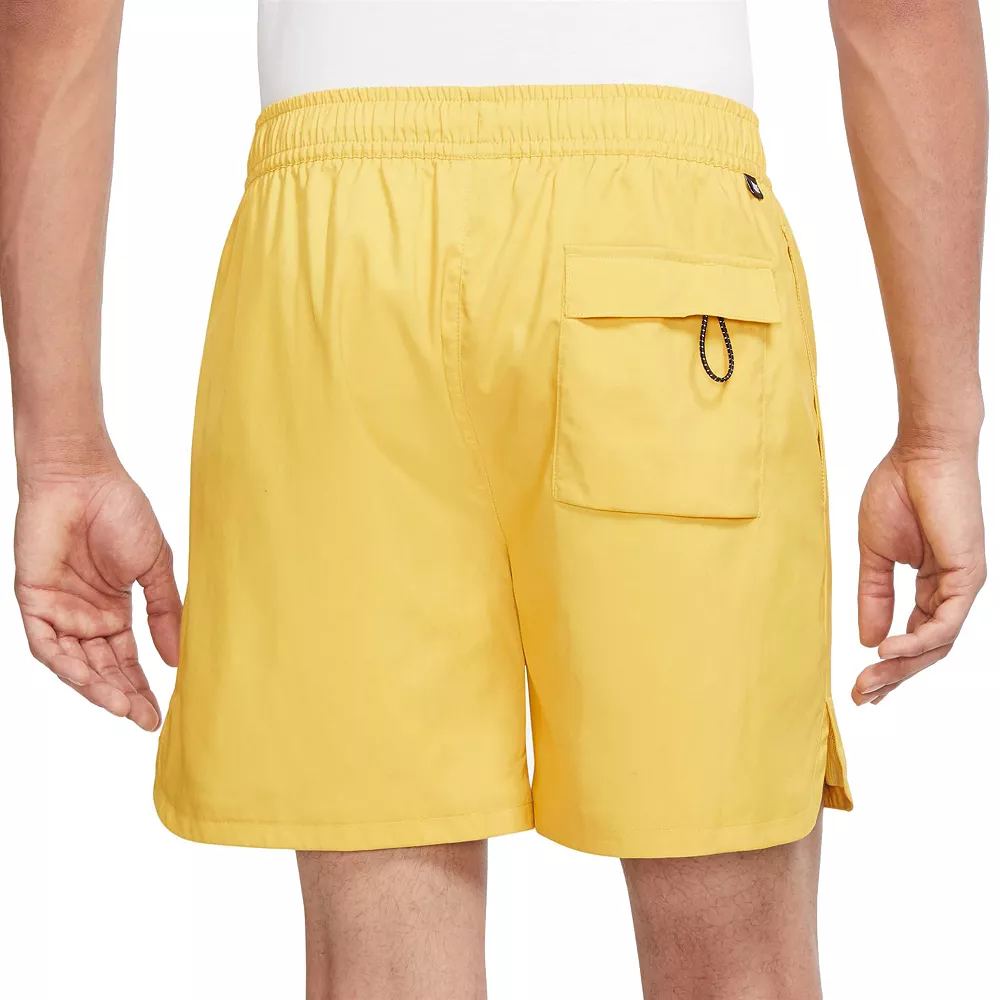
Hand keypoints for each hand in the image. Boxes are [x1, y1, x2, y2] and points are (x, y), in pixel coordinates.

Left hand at [14, 452, 181, 729]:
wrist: (84, 477)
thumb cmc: (122, 511)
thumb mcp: (155, 567)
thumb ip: (165, 610)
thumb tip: (175, 658)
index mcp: (113, 610)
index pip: (126, 660)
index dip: (142, 687)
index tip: (160, 713)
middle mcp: (84, 617)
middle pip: (102, 669)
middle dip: (124, 696)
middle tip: (146, 719)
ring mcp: (59, 611)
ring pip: (75, 664)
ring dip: (97, 688)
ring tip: (123, 707)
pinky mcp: (35, 601)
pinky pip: (47, 645)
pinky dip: (68, 666)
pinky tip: (93, 682)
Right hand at [854, 441, 985, 705]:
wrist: (920, 453)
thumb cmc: (897, 490)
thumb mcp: (873, 553)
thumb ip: (872, 596)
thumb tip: (867, 639)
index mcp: (931, 585)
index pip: (913, 637)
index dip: (888, 665)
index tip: (860, 687)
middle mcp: (952, 591)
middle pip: (926, 649)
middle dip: (893, 676)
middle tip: (862, 695)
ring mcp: (963, 585)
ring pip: (938, 644)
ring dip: (903, 667)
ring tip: (871, 681)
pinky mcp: (967, 575)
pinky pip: (945, 623)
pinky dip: (918, 641)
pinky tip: (890, 651)